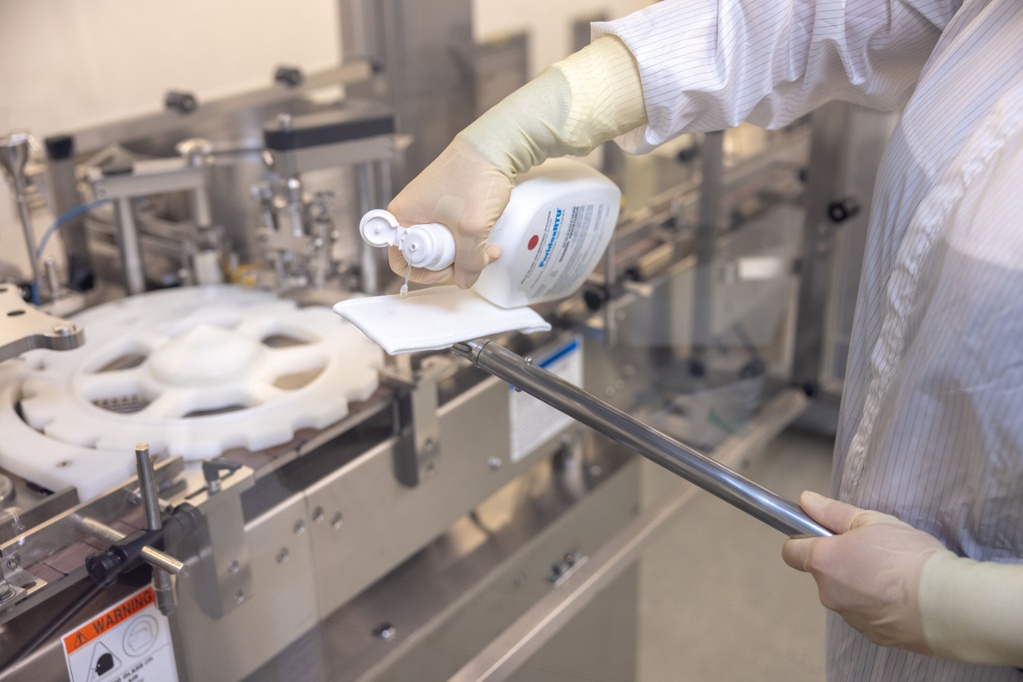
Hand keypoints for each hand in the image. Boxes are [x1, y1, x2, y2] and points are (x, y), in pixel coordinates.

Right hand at [387, 136, 509, 288]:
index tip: (449, 270)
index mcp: (402, 216)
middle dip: (453, 263)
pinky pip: (452, 232)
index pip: (403, 261)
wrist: (495, 145)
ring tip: (487, 248)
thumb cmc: (475, 176)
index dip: (427, 273)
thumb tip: (465, 281)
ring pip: (443, 246)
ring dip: (465, 253)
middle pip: (425, 256)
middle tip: (475, 259)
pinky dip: (469, 239)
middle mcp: (410, 212)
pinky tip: (486, 236)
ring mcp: (429, 208)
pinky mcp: (446, 204)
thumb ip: (468, 262)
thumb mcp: (472, 228)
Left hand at [782, 491, 948, 652]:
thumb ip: (833, 512)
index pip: (791, 551)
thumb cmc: (908, 556)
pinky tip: (903, 596)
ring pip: (846, 595)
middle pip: (824, 573)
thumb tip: (806, 501)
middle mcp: (829, 594)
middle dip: (841, 561)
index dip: (803, 539)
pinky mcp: (873, 636)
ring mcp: (850, 618)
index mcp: (823, 562)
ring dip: (860, 584)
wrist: (946, 604)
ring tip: (895, 574)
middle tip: (873, 550)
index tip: (823, 533)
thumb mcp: (871, 521)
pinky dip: (879, 605)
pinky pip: (868, 614)